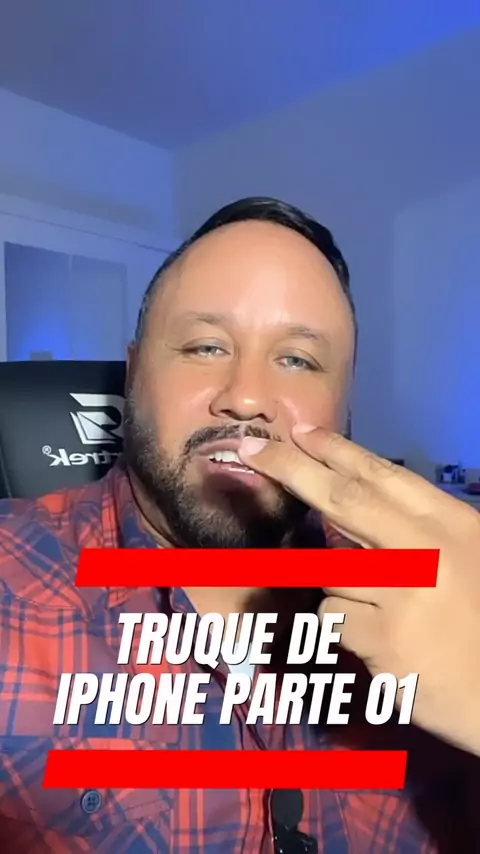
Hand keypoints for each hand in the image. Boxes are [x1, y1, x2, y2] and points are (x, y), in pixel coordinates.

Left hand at [238, 426, 479, 755]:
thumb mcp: (467, 557)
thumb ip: (415, 532)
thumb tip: (345, 511)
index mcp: (453, 525)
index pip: (385, 477)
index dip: (337, 451)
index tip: (299, 432)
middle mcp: (426, 551)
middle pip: (344, 501)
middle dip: (292, 469)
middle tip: (252, 450)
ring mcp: (402, 594)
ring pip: (332, 574)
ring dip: (345, 592)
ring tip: (392, 618)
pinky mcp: (382, 639)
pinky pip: (335, 620)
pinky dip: (349, 631)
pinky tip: (387, 646)